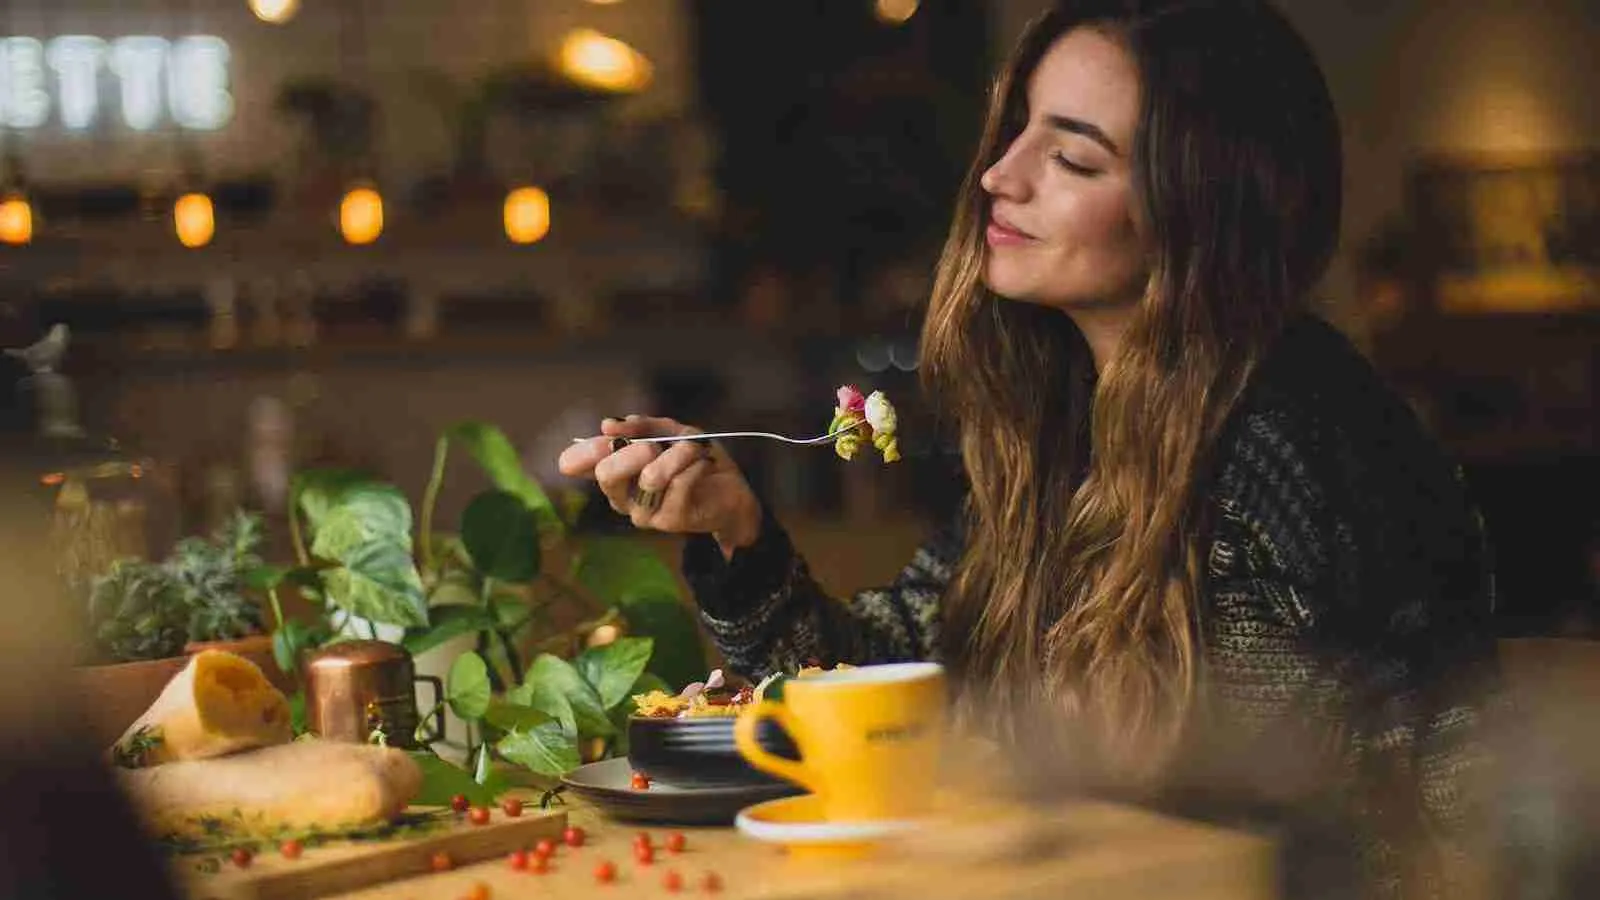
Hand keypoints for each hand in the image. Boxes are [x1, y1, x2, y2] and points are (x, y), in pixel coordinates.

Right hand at [557, 415, 761, 552]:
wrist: (731, 492)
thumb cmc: (695, 461)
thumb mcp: (670, 433)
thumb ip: (642, 426)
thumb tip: (608, 425)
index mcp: (616, 473)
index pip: (582, 464)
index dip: (583, 450)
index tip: (607, 433)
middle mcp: (622, 496)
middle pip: (607, 474)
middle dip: (634, 450)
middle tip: (655, 445)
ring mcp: (643, 512)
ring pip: (651, 477)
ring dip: (678, 454)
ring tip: (694, 449)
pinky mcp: (670, 520)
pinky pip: (680, 484)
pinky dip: (695, 465)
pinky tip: (704, 464)